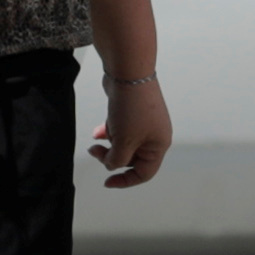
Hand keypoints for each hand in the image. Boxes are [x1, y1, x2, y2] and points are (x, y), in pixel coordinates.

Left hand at [87, 71, 173, 188]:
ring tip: (97, 138)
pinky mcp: (132, 111)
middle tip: (95, 152)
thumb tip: (111, 165)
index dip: (125, 180)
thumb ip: (117, 160)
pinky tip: (98, 130)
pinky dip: (109, 131)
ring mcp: (143, 122)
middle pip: (132, 158)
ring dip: (109, 143)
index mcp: (158, 145)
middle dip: (112, 157)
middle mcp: (154, 135)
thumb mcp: (124, 142)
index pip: (145, 173)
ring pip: (124, 143)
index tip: (107, 182)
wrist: (128, 72)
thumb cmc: (131, 109)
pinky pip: (120, 128)